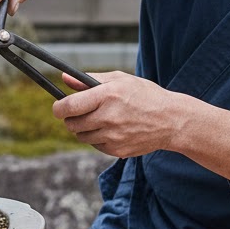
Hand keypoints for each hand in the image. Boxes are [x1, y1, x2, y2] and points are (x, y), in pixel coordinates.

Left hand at [53, 71, 229, 192]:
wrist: (171, 120)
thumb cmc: (144, 95)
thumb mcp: (119, 80)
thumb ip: (89, 79)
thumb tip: (65, 78)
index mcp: (106, 96)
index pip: (68, 106)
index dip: (58, 108)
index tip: (59, 108)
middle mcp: (108, 117)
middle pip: (71, 124)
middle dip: (71, 118)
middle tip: (79, 113)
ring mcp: (112, 136)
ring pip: (82, 136)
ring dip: (84, 129)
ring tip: (99, 119)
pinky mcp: (117, 150)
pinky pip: (95, 145)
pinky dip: (98, 138)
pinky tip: (111, 129)